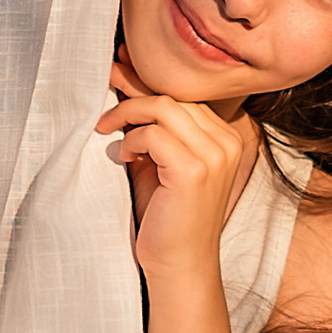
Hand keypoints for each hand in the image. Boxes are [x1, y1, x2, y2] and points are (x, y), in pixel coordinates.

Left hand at [96, 50, 252, 290]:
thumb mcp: (160, 163)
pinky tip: (124, 158)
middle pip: (173, 96)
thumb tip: (125, 83)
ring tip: (106, 128)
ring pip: (162, 108)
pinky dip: (130, 141)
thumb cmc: (166, 216)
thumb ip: (153, 128)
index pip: (184, 97)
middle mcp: (227, 143)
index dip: (148, 81)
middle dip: (133, 87)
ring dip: (126, 114)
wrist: (179, 265)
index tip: (120, 67)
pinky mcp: (194, 171)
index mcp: (226, 138)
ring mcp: (214, 156)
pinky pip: (153, 134)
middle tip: (104, 78)